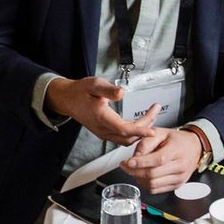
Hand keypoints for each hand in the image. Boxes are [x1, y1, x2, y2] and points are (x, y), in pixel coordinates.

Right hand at [45, 75, 159, 146]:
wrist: (67, 99)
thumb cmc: (80, 91)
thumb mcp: (94, 84)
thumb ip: (108, 89)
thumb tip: (122, 92)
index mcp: (101, 117)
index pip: (124, 129)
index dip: (140, 131)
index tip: (152, 132)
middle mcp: (103, 129)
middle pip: (129, 135)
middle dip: (145, 126)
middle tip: (155, 109)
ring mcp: (103, 133)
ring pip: (127, 139)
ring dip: (141, 131)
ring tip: (152, 115)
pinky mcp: (104, 133)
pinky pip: (122, 137)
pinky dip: (134, 132)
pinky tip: (141, 121)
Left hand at [120, 127, 203, 193]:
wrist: (193, 147)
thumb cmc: (177, 140)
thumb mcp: (161, 132)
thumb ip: (146, 143)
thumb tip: (135, 157)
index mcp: (177, 150)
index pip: (158, 160)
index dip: (141, 162)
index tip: (128, 162)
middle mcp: (180, 166)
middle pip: (153, 175)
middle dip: (135, 171)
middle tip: (125, 166)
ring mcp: (179, 178)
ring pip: (153, 184)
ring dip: (139, 179)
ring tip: (134, 170)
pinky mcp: (176, 185)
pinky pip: (156, 190)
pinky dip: (145, 185)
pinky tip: (142, 176)